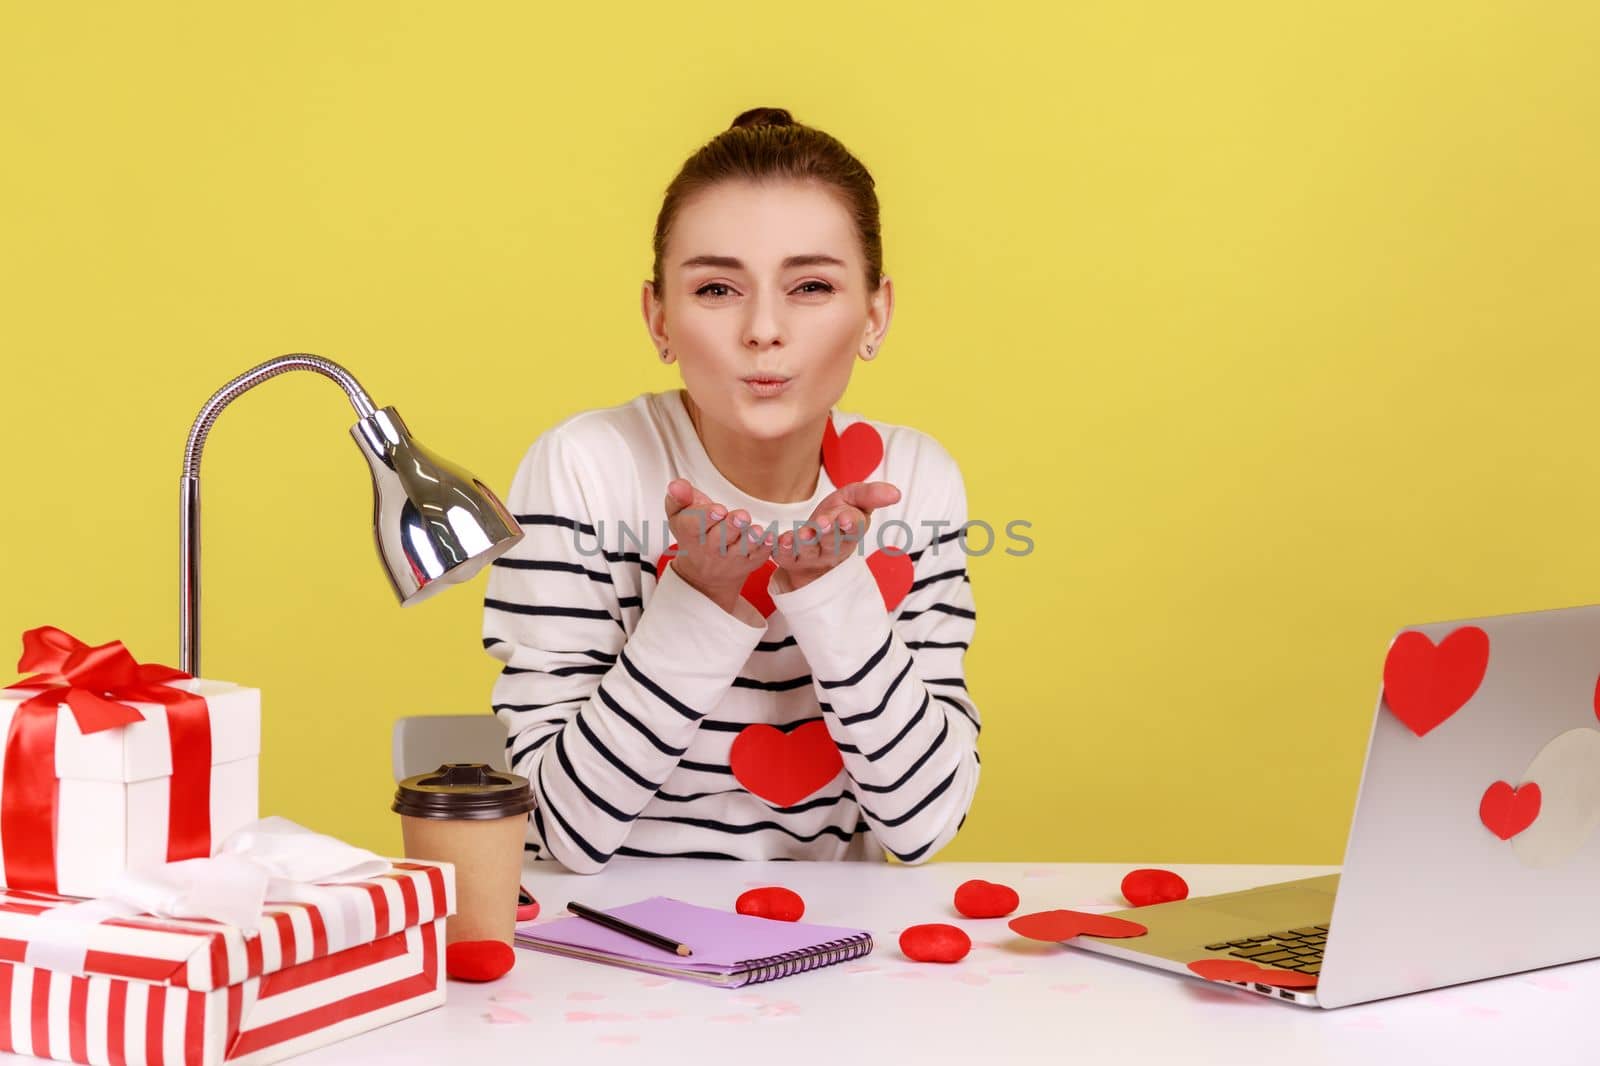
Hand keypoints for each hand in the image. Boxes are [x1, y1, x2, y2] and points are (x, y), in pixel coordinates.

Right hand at [662, 478, 776, 612]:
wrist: (705, 572)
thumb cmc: (694, 534)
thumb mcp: (679, 516)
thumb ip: (678, 498)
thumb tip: (676, 485)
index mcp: (691, 532)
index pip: (695, 525)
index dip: (706, 517)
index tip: (718, 509)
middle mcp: (711, 547)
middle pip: (720, 537)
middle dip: (731, 526)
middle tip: (742, 516)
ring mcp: (731, 556)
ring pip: (741, 548)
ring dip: (750, 539)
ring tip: (757, 531)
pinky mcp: (749, 561)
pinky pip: (758, 556)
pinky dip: (766, 548)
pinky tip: (771, 538)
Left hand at [772, 481, 901, 592]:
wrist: (814, 543)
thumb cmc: (837, 517)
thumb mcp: (854, 500)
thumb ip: (870, 495)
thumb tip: (896, 493)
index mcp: (851, 532)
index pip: (854, 529)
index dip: (850, 524)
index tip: (845, 518)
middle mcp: (833, 548)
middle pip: (832, 543)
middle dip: (828, 533)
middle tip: (823, 523)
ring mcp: (811, 556)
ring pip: (809, 551)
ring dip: (804, 542)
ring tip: (799, 533)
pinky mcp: (789, 559)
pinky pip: (784, 555)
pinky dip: (780, 548)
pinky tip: (776, 538)